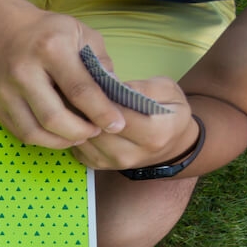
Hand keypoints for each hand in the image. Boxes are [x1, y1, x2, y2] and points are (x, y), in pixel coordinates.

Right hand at [0, 7, 125, 148]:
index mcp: (50, 49)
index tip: (116, 125)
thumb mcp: (81, 34)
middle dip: (80, 132)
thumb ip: (100, 64)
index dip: (101, 112)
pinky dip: (43, 139)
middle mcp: (23, 71)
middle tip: (96, 132)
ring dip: (61, 141)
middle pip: (54, 118)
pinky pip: (21, 132)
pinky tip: (58, 134)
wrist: (1, 29)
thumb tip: (115, 96)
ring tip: (78, 135)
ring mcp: (5, 91)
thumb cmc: (48, 32)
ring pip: (34, 131)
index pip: (79, 90)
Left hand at [71, 78, 198, 169]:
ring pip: (84, 139)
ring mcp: (112, 163)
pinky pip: (78, 148)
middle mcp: (131, 154)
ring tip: (74, 101)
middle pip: (97, 129)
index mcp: (154, 134)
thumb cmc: (171, 113)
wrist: (172, 146)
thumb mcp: (168, 91)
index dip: (102, 98)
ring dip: (76, 121)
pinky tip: (77, 118)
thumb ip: (142, 87)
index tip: (92, 81)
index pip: (119, 115)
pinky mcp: (99, 166)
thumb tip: (111, 85)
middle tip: (75, 89)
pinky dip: (75, 132)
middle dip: (85, 109)